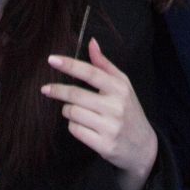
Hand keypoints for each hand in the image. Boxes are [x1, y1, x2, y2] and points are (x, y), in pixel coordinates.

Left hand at [42, 38, 158, 189]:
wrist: (144, 147)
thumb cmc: (129, 110)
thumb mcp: (123, 85)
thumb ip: (105, 65)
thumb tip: (91, 42)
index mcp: (120, 88)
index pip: (91, 73)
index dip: (70, 65)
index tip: (52, 60)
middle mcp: (115, 107)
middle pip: (76, 94)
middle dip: (57, 90)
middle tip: (46, 89)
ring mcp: (110, 127)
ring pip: (72, 113)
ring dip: (68, 110)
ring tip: (78, 111)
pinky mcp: (104, 145)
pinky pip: (75, 130)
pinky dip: (74, 125)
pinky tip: (84, 125)